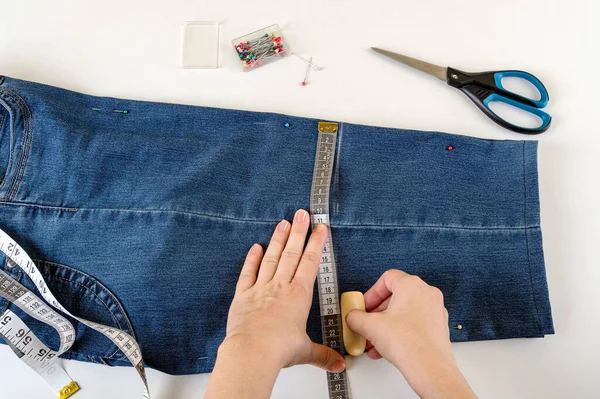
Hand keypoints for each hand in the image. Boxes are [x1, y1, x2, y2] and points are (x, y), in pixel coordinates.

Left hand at [222, 209, 344, 372]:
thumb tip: (339, 365)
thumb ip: (323, 355)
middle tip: (302, 213)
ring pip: (271, 257)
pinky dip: (252, 259)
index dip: (316, 243)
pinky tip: (255, 247)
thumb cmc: (279, 349)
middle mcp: (280, 286)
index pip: (311, 262)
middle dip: (299, 231)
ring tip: (283, 223)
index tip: (320, 228)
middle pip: (292, 253)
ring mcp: (260, 288)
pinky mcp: (243, 296)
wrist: (252, 351)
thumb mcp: (305, 351)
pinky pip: (248, 273)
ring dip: (278, 239)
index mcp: (299, 294)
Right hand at [346, 270, 475, 398]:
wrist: (429, 369)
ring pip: (404, 313)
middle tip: (366, 323)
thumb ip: (356, 317)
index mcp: (411, 285)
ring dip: (385, 325)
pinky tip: (385, 349)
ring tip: (372, 341)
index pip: (387, 278)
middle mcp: (426, 294)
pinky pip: (413, 324)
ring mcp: (435, 310)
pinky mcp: (437, 327)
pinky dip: (398, 332)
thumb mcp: (370, 326)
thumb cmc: (407, 343)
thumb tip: (353, 317)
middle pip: (395, 297)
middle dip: (376, 313)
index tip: (364, 306)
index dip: (371, 293)